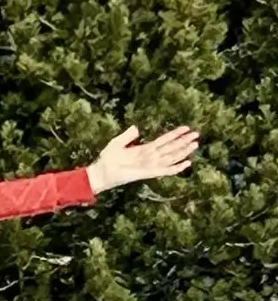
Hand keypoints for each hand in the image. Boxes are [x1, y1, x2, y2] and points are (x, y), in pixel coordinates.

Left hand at [86, 124, 200, 193]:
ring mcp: (151, 165)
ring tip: (195, 145)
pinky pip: (166, 170)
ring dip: (184, 151)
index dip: (175, 134)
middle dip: (184, 141)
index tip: (187, 128)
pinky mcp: (149, 173)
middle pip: (172, 147)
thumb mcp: (117, 143)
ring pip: (172, 157)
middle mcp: (150, 157)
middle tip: (197, 135)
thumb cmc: (107, 159)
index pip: (164, 140)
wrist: (102, 172)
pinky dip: (177, 167)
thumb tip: (137, 127)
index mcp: (144, 149)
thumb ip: (128, 135)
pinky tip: (187, 163)